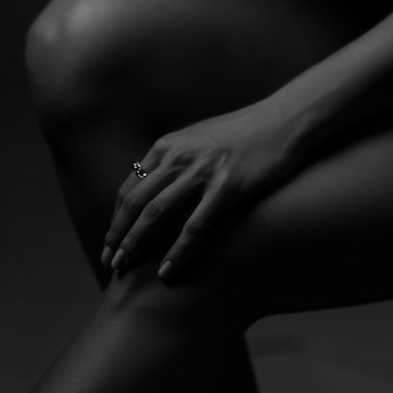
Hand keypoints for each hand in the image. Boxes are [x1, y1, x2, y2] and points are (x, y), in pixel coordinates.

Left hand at [102, 100, 302, 278]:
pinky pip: (194, 226)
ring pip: (156, 214)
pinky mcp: (226, 187)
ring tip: (125, 269)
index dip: (116, 217)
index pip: (130, 186)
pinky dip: (176, 251)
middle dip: (117, 235)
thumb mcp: (201, 138)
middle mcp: (179, 156)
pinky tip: (166, 271)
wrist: (283, 120)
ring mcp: (202, 171)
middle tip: (109, 263)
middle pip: (135, 202)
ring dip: (135, 244)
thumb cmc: (245, 132)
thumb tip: (158, 182)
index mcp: (169, 145)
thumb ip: (177, 157)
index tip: (111, 241)